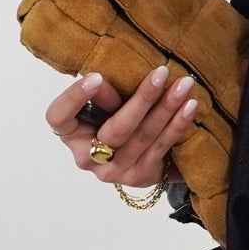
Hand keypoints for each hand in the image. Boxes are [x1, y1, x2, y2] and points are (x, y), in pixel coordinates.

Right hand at [45, 64, 198, 189]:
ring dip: (166, 108)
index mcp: (70, 134)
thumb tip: (107, 79)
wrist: (137, 156)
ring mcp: (113, 171)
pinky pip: (160, 147)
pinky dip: (177, 125)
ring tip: (184, 85)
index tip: (95, 77)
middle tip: (162, 72)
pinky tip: (190, 107)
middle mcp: (87, 157)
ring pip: (142, 137)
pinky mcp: (138, 176)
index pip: (59, 117)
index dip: (74, 98)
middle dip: (142, 99)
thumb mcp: (104, 105)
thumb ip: (104, 95)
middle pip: (114, 130)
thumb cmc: (113, 118)